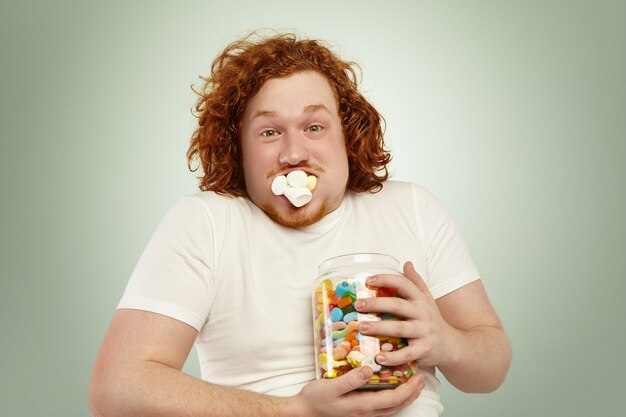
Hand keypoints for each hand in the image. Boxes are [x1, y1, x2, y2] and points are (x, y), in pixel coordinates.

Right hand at [295, 366, 424, 416]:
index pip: (394, 399)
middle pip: (397, 406)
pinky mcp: (358, 412)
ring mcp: (362, 415)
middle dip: (412, 394)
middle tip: (421, 379)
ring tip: (412, 384)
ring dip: (405, 397)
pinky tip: (391, 390)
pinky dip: (392, 400)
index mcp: (362, 406)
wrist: (303, 413)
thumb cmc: (315, 399)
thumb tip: (370, 370)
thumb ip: (350, 380)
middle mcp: (366, 413)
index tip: (417, 376)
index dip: (409, 389)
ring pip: (391, 409)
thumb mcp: (330, 386)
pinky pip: (382, 408)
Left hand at [354, 262, 456, 367]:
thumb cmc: (432, 320)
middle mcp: (422, 313)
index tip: (367, 280)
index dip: (385, 279)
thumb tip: (407, 263)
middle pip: (397, 305)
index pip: (403, 284)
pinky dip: (392, 357)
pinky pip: (406, 354)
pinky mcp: (424, 350)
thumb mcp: (427, 299)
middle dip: (376, 304)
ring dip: (378, 328)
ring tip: (361, 327)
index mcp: (420, 299)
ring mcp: (423, 332)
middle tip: (358, 305)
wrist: (452, 345)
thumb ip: (416, 282)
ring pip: (399, 328)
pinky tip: (378, 356)